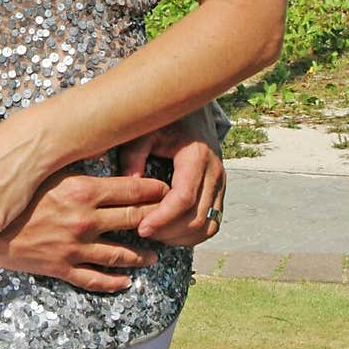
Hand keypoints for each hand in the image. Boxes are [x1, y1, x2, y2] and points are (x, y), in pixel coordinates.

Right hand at [0, 170, 163, 291]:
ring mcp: (75, 246)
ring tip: (154, 256)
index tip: (168, 188)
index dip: (154, 189)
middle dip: (155, 219)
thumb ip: (73, 164)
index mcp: (83, 190)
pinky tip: (126, 281)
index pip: (131, 189)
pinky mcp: (62, 267)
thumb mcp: (47, 171)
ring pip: (120, 253)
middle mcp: (85, 219)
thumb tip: (95, 144)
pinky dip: (114, 282)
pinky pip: (95, 279)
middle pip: (133, 219)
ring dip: (141, 255)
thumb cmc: (16, 192)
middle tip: (171, 219)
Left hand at [118, 108, 226, 245]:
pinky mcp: (219, 191)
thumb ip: (134, 155)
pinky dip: (193, 234)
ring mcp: (220, 183)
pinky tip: (170, 232)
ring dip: (182, 237)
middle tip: (143, 232)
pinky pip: (212, 223)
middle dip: (169, 232)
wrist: (192, 110)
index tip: (141, 228)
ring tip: (155, 234)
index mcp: (196, 156)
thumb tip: (128, 186)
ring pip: (208, 225)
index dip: (162, 218)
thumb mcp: (145, 131)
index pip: (184, 198)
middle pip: (197, 218)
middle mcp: (214, 172)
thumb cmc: (165, 120)